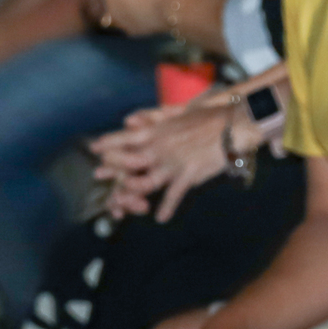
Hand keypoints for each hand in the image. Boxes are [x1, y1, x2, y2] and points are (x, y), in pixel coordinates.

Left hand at [89, 95, 237, 220]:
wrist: (232, 125)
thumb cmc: (208, 115)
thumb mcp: (178, 110)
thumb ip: (152, 115)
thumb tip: (128, 120)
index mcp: (157, 131)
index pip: (125, 137)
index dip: (108, 143)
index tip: (95, 147)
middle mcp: (159, 148)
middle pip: (127, 162)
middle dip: (111, 169)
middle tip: (99, 174)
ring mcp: (172, 164)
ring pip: (144, 183)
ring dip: (131, 193)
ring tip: (122, 202)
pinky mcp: (188, 176)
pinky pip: (173, 196)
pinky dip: (166, 208)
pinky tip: (161, 218)